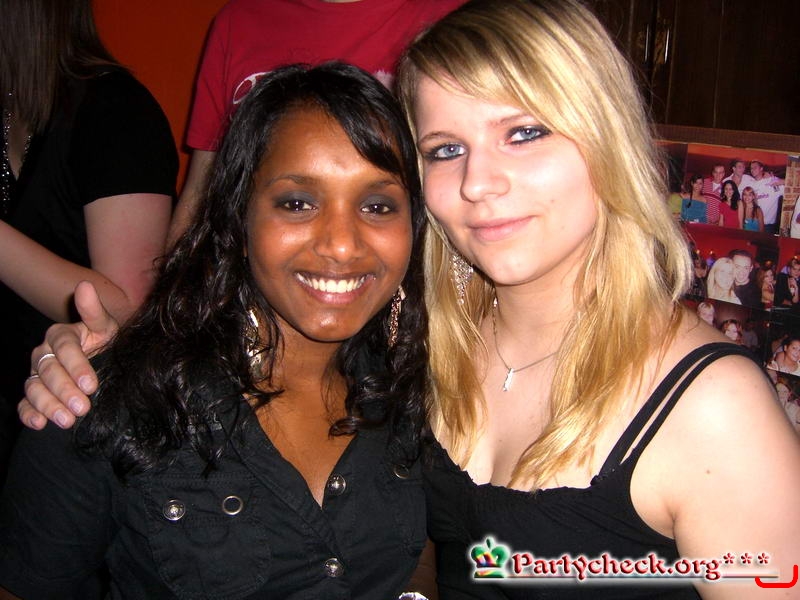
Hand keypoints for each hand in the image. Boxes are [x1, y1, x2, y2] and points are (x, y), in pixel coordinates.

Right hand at [19, 281, 119, 428]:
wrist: (106, 361)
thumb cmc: (105, 341)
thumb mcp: (106, 327)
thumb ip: (94, 312)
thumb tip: (84, 287)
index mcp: (61, 335)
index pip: (64, 348)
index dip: (76, 366)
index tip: (92, 384)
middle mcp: (44, 354)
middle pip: (49, 371)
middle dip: (64, 390)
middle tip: (82, 407)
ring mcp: (36, 374)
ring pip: (35, 388)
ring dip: (48, 405)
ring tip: (67, 420)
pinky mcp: (34, 394)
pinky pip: (25, 404)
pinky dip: (29, 414)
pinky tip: (38, 424)